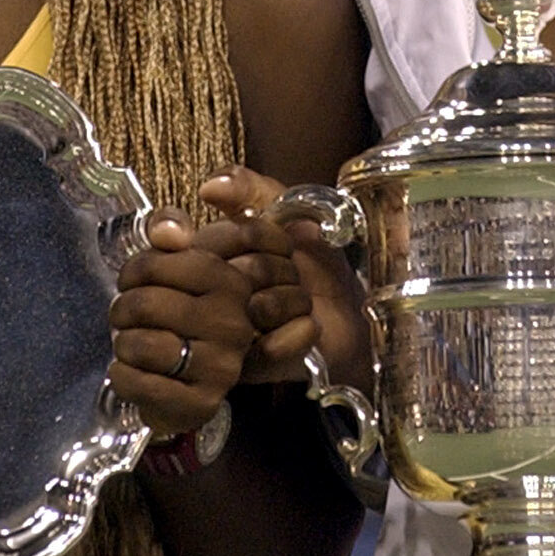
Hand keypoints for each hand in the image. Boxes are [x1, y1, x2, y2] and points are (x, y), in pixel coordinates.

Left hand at [109, 207, 305, 437]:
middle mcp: (233, 322)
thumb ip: (170, 232)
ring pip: (141, 345)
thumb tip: (166, 231)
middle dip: (121, 311)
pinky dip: (122, 376)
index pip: (158, 263)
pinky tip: (128, 371)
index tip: (131, 284)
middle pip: (145, 304)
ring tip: (129, 344)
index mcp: (231, 281)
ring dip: (123, 345)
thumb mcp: (179, 267)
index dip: (131, 272)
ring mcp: (221, 366)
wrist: (192, 380)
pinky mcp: (202, 402)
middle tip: (124, 318)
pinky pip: (140, 383)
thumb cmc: (180, 316)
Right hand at [200, 166, 370, 385]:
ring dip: (295, 301)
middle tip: (293, 274)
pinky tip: (303, 329)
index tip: (283, 242)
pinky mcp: (245, 368)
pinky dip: (302, 332)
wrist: (349, 315)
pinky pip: (275, 344)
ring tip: (297, 302)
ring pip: (260, 307)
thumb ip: (249, 188)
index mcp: (205, 254)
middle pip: (246, 270)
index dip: (263, 236)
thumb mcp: (285, 211)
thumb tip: (209, 187)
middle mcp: (206, 295)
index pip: (222, 234)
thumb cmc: (314, 262)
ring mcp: (223, 335)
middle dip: (284, 268)